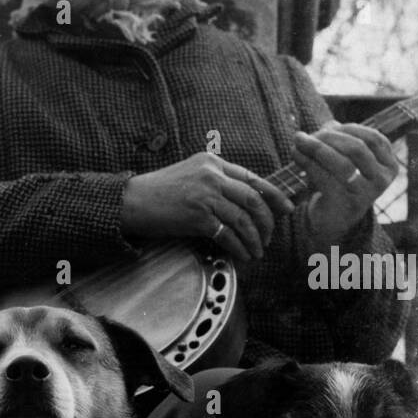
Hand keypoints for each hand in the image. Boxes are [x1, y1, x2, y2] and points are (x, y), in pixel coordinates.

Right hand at [120, 152, 293, 262]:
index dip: (274, 195)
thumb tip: (240, 201)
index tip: (285, 208)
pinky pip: (228, 234)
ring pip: (244, 218)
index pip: (253, 178)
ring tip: (257, 251)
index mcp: (213, 162)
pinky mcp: (197, 216)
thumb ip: (214, 181)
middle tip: (270, 236)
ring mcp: (205, 195)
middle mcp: (213, 176)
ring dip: (255, 238)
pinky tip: (243, 255)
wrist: (131, 201)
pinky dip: (240, 247)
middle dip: (267, 221)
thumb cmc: (158, 192)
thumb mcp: (189, 175)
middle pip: (254, 198)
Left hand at [292, 123, 398, 242]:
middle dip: (329, 137)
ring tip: (298, 141)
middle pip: (357, 148)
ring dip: (316, 148)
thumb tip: (330, 124)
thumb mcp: (345, 160)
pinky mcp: (346, 204)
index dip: (348, 128)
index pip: (373, 138)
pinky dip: (308, 163)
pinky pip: (326, 178)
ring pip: (341, 163)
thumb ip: (341, 141)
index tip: (326, 127)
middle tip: (305, 135)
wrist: (333, 223)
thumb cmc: (339, 186)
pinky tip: (296, 155)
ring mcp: (367, 194)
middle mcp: (382, 179)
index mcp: (389, 165)